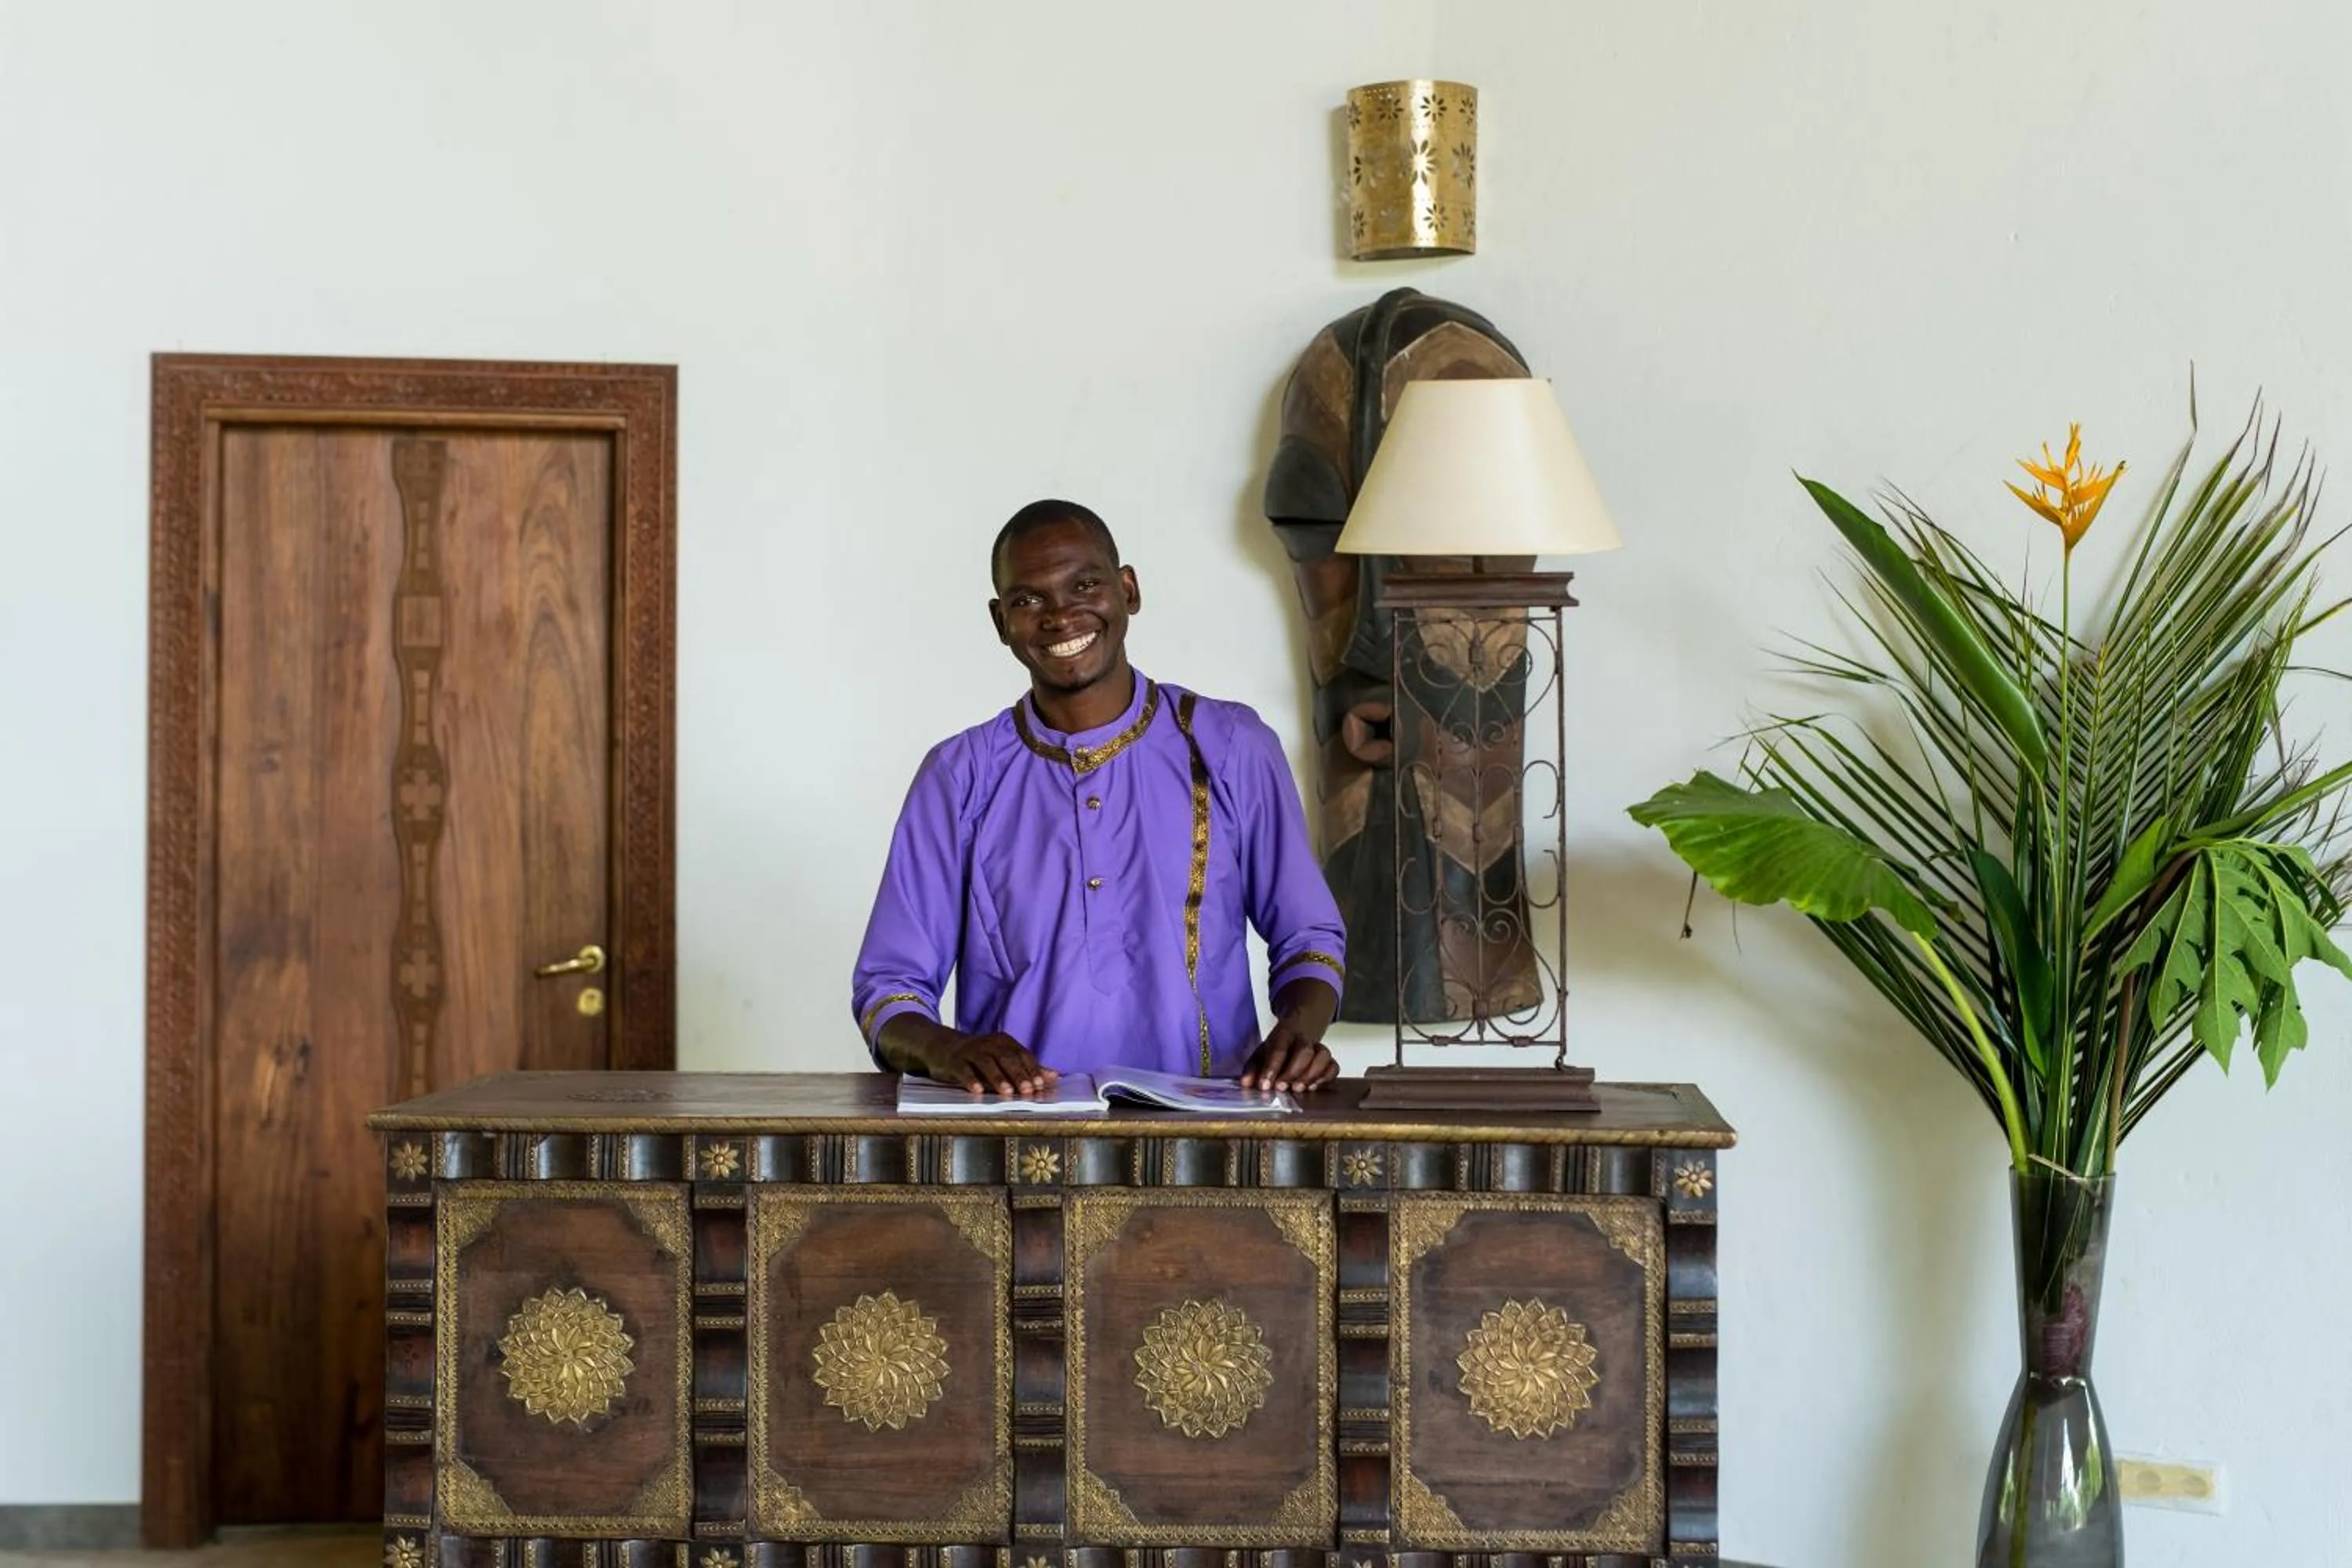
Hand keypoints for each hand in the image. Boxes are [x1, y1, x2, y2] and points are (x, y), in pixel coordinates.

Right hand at [924, 1029, 1056, 1095]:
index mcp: (1004, 1042)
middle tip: (1028, 1090)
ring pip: (986, 1063)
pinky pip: (964, 1070)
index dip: (1032, 1069)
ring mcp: (971, 1051)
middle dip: (1018, 1075)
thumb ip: (1027, 1068)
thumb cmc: (979, 1057)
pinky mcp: (955, 1061)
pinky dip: (971, 1080)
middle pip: (1006, 1058)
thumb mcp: (1002, 1059)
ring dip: (998, 1078)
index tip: (1040, 1085)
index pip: (1022, 1055)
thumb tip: (1054, 1076)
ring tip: (1007, 1092)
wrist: (943, 1047)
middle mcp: (989, 1044)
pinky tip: (977, 1091)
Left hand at [1241, 979, 1340, 1091]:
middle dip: (1293, 1072)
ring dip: (1311, 1075)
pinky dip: (1325, 1078)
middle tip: (1282, 1088)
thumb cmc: (1279, 1046)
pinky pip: (1334, 1067)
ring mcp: (1319, 1048)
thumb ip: (1253, 1067)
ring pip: (1323, 1056)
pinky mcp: (1329, 1059)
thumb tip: (1246, 1083)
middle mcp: (1303, 1039)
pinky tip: (1313, 1087)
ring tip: (1299, 1089)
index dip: (1271, 1068)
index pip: (1278, 1048)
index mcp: (1284, 1034)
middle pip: (1304, 1051)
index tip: (1265, 1086)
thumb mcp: (1262, 1052)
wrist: (1301, 1025)